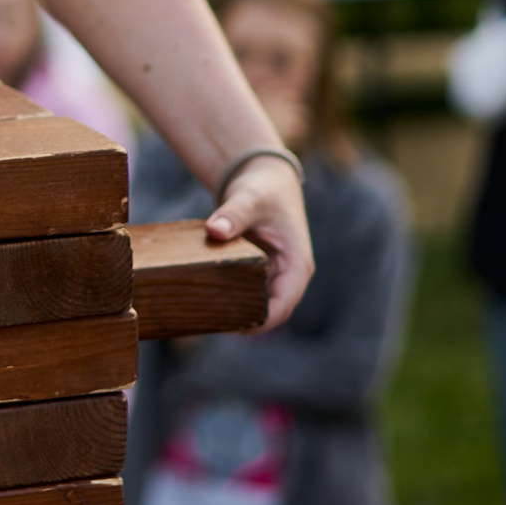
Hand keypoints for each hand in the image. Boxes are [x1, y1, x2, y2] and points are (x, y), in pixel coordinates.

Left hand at [206, 155, 313, 329]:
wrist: (265, 177)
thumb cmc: (263, 187)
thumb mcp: (250, 198)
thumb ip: (233, 214)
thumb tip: (214, 230)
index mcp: (297, 263)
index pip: (284, 304)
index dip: (264, 320)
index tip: (237, 327)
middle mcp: (290, 274)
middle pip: (272, 310)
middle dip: (248, 321)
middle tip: (213, 324)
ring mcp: (276, 274)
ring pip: (260, 305)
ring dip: (239, 312)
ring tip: (208, 317)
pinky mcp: (261, 271)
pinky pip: (250, 292)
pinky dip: (233, 298)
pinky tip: (209, 300)